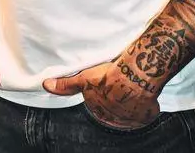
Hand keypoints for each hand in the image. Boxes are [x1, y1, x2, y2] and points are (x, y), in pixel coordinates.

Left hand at [44, 60, 160, 130]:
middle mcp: (115, 118)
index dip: (101, 92)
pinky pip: (147, 111)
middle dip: (115, 98)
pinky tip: (144, 93)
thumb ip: (66, 85)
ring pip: (130, 110)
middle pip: (113, 108)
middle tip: (119, 83)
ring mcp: (132, 118)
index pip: (97, 104)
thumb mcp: (84, 78)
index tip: (106, 83)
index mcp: (99, 111)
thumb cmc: (109, 76)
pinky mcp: (147, 115)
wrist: (136, 75)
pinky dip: (147, 104)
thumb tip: (46, 86)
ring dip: (131, 102)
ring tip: (131, 87)